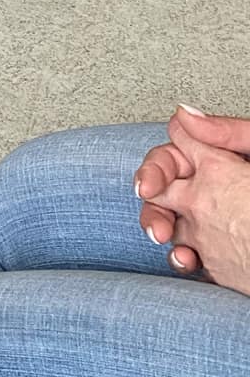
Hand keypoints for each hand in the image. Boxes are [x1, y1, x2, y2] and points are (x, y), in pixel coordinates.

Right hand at [137, 106, 249, 288]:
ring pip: (172, 224)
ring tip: (167, 243)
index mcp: (220, 160)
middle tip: (156, 227)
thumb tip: (185, 115)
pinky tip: (189, 262)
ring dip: (161, 232)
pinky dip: (183, 259)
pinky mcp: (223, 251)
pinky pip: (193, 252)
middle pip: (163, 192)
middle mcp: (213, 188)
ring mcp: (216, 221)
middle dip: (151, 208)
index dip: (155, 169)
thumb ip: (228, 133)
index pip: (172, 157)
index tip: (148, 187)